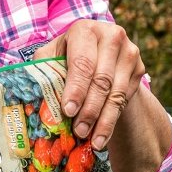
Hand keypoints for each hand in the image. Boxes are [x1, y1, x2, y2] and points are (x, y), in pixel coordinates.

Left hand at [43, 19, 145, 150]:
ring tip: (92, 141)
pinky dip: (112, 120)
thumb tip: (32, 99)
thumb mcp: (53, 59)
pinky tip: (102, 135)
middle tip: (79, 131)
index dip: (75, 88)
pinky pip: (125, 99)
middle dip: (89, 109)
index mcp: (84, 30)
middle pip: (101, 80)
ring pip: (116, 93)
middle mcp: (111, 36)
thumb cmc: (67, 59)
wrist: (99, 57)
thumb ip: (44, 73)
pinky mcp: (139, 68)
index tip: (68, 111)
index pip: (82, 63)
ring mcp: (129, 52)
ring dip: (103, 120)